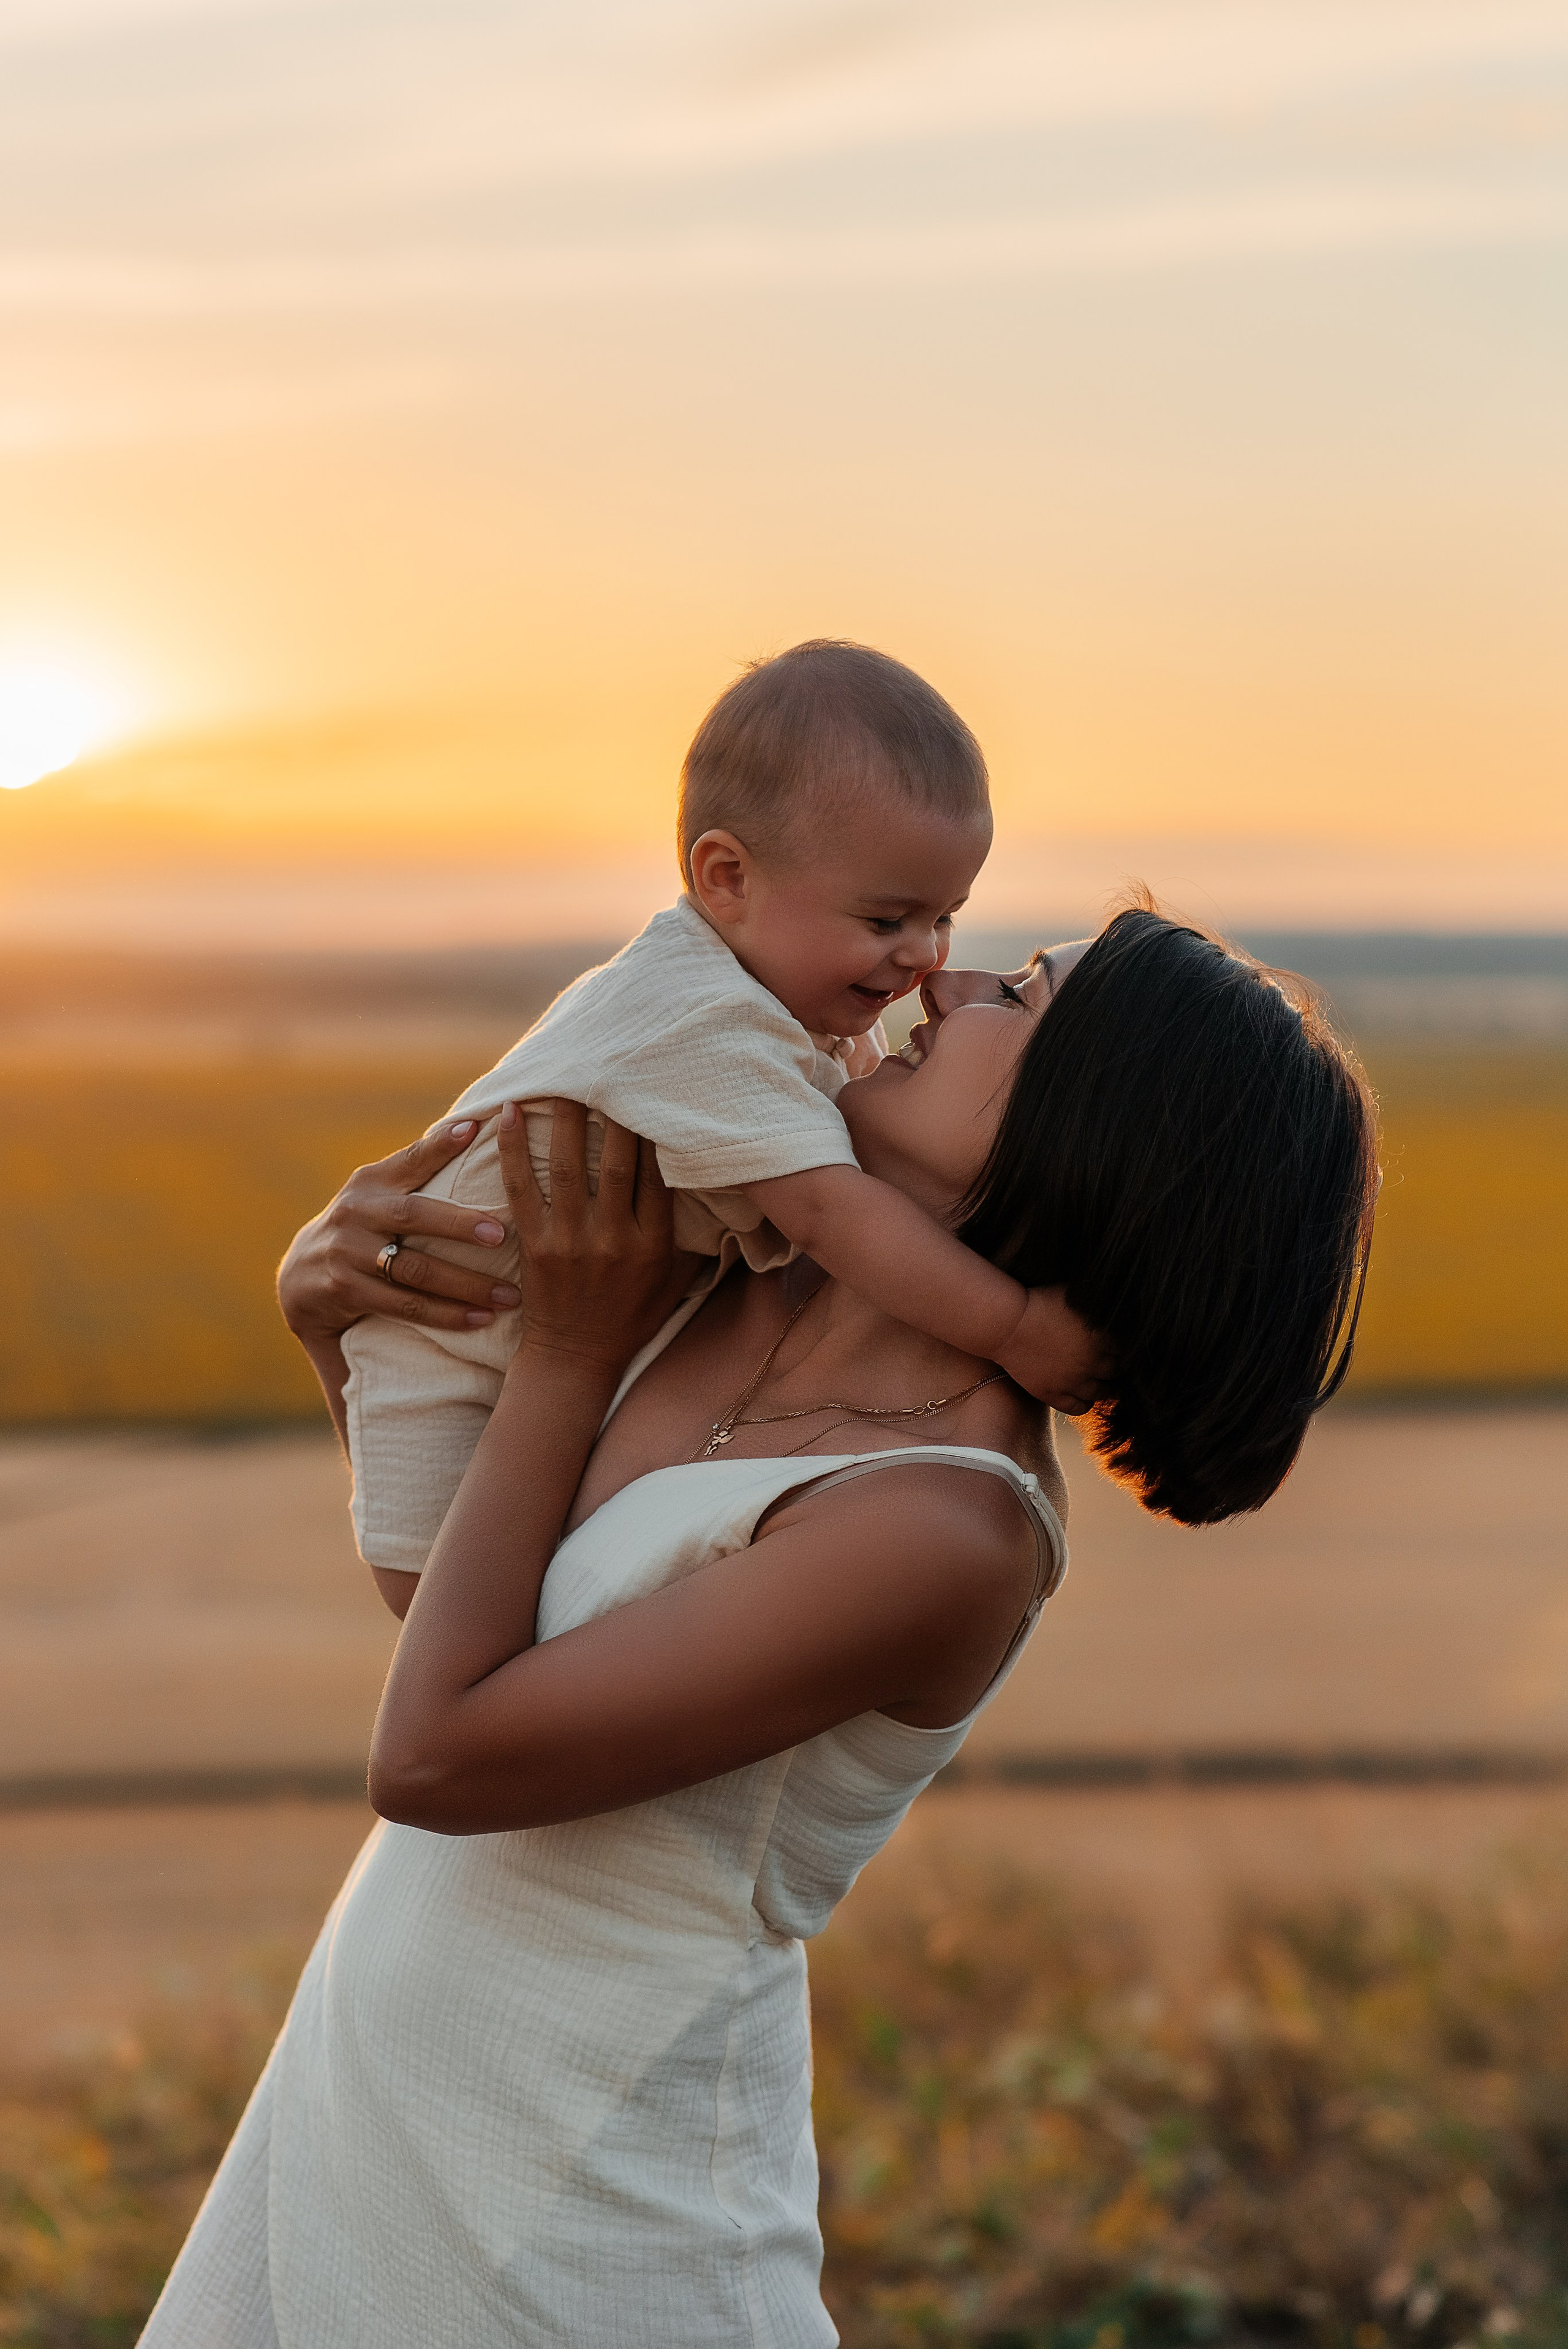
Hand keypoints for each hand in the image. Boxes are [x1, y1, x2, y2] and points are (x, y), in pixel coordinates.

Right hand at [277, 1121, 520, 1342]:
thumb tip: (470, 1128)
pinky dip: (445, 1314)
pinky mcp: (347, 1291)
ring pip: (415, 1270)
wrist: (300, 1276)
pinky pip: (405, 1306)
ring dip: (466, 1285)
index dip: (440, 1145)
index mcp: (370, 1183)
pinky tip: (479, 1318)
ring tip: (508, 1295)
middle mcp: (356, 1212)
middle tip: (501, 1235)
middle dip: (459, 1225)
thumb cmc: (361, 1227)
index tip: (474, 1130)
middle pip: (413, 1216)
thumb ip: (415, 1169)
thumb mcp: (377, 1194)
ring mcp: (348, 1253)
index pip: (410, 1159)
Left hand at [499, 1099, 701, 1374]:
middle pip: (617, 1163)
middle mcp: (615, 1240)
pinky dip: (512, 1149)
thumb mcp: (678, 1279)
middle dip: (614, 1111)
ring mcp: (571, 1241)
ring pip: (569, 1168)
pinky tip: (508, 1113)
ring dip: (566, 1118)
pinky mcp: (535, 1245)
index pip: (660, 1175)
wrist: (577, 1357)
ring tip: (562, 1074)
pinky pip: (521, 1188)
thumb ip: (696, 1235)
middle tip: (609, 1064)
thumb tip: (723, 1186)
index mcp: (654, 1244)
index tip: (655, 1090)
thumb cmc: (634, 1313)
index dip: (657, 1130)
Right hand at [997, 1285, 1113, 1414]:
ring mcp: (1073, 1381)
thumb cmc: (1039, 1301)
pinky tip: (1086, 1396)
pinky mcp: (1053, 1394)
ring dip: (1108, 1388)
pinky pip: (1079, 1408)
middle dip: (1119, 1366)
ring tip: (1108, 1383)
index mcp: (1101, 1337)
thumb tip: (1114, 1300)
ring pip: (1102, 1392)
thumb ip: (1097, 1302)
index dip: (1126, 1346)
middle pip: (1117, 1370)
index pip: (1128, 1347)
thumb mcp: (1075, 1295)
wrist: (1007, 1323)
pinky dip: (1087, 1403)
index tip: (1122, 1345)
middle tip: (1116, 1363)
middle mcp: (1092, 1362)